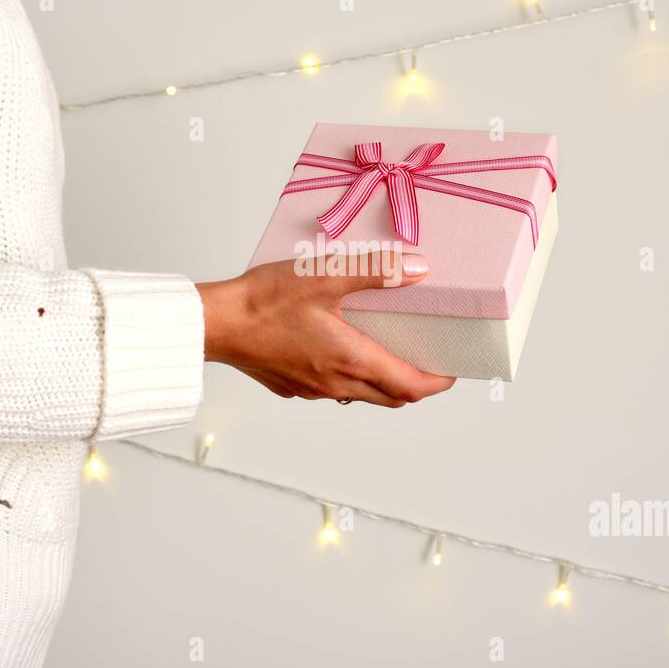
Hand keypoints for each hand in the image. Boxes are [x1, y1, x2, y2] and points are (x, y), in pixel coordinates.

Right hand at [196, 252, 455, 406]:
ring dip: (382, 383)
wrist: (216, 324)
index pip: (410, 387)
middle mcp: (337, 384)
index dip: (438, 383)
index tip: (452, 371)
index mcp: (352, 360)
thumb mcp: (325, 274)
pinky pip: (333, 390)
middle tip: (428, 364)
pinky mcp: (292, 387)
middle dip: (415, 385)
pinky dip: (350, 378)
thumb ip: (375, 270)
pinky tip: (341, 350)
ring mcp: (313, 390)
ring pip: (362, 396)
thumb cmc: (265, 301)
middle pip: (391, 398)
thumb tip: (418, 269)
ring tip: (389, 354)